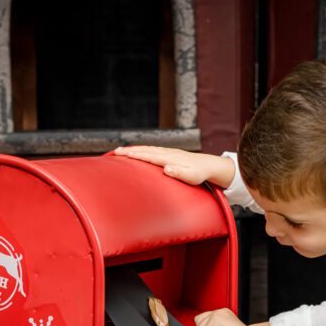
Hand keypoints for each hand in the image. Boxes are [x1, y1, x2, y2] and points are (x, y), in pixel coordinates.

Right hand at [113, 146, 234, 187]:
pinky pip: (153, 150)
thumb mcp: (191, 176)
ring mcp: (169, 152)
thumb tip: (166, 168)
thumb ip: (179, 172)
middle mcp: (167, 153)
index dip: (134, 155)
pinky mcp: (170, 154)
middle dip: (130, 151)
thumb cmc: (200, 174)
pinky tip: (139, 152)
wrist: (210, 165)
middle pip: (145, 150)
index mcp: (169, 159)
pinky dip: (143, 150)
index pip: (148, 156)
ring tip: (122, 151)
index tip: (121, 154)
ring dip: (135, 149)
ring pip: (148, 149)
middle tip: (115, 151)